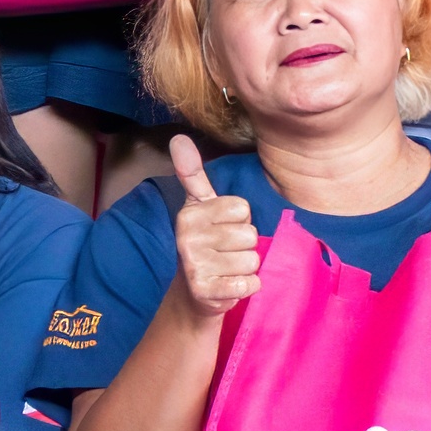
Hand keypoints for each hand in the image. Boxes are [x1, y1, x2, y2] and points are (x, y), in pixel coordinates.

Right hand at [161, 136, 269, 317]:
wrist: (193, 293)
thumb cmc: (205, 243)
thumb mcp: (198, 206)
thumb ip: (192, 173)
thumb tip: (178, 137)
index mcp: (190, 214)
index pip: (242, 208)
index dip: (239, 220)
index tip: (222, 229)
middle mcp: (188, 237)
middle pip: (250, 235)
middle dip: (244, 246)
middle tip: (225, 253)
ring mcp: (196, 265)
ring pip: (252, 260)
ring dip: (245, 268)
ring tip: (227, 269)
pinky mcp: (206, 291)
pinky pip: (249, 283)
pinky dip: (247, 286)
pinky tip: (230, 285)